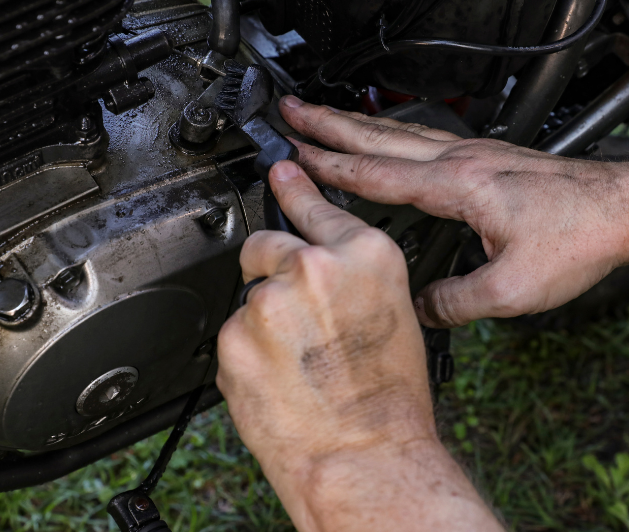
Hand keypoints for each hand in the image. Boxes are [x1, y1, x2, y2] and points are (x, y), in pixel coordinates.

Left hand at [216, 160, 502, 531]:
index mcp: (365, 255)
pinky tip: (279, 377)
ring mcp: (268, 302)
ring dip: (263, 320)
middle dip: (273, 270)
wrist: (366, 456)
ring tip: (298, 361)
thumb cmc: (391, 400)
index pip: (315, 205)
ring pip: (250, 296)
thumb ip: (356, 277)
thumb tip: (329, 268)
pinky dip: (247, 353)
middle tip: (295, 313)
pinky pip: (234, 334)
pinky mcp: (233, 338)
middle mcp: (314, 267)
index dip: (293, 190)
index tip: (278, 171)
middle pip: (268, 244)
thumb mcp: (395, 313)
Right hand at [279, 95, 628, 327]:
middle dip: (328, 122)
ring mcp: (478, 153)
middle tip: (289, 109)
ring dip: (359, 122)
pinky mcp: (492, 158)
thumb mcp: (511, 291)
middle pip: (380, 136)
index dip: (328, 166)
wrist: (625, 210)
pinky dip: (395, 132)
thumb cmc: (579, 239)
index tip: (291, 155)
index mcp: (458, 186)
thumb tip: (418, 309)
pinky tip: (392, 138)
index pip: (376, 174)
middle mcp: (463, 160)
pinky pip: (428, 137)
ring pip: (403, 131)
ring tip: (325, 114)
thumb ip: (456, 302)